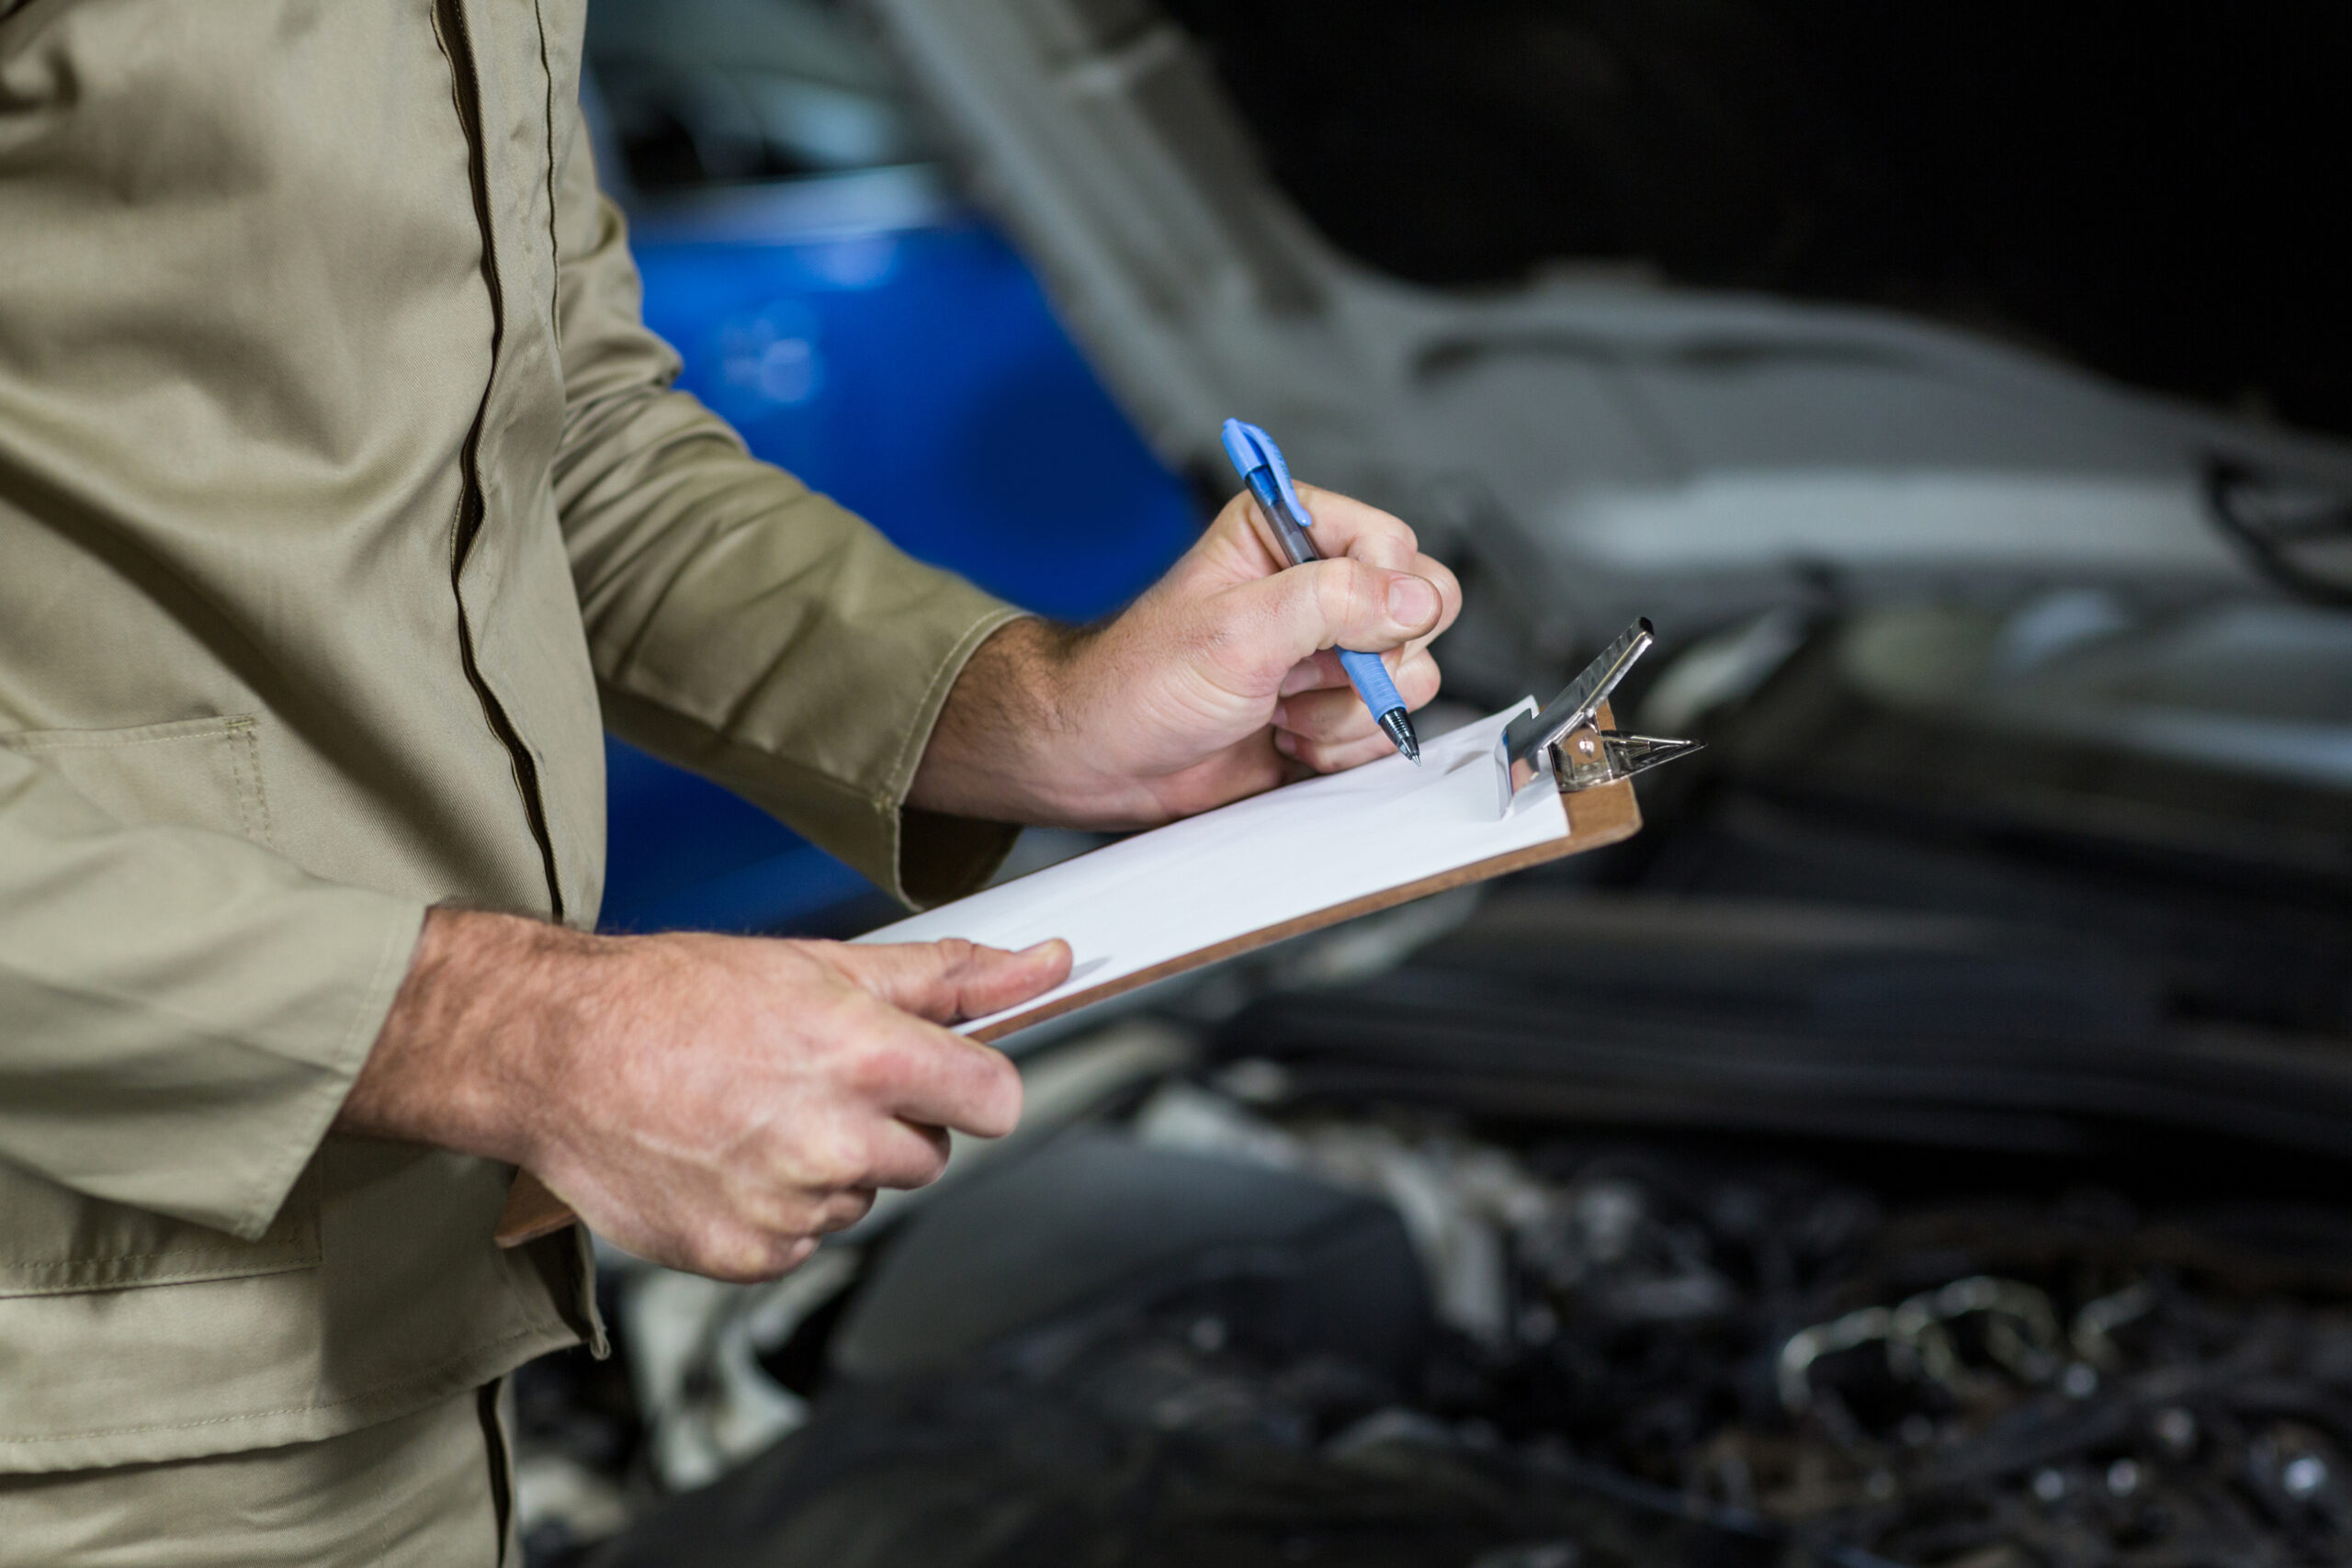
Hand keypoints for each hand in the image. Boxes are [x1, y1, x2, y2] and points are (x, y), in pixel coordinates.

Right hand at [338, 908, 1070, 1279]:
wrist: (555, 1051)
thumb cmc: (678, 996)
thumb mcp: (823, 964)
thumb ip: (948, 975)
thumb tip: (1045, 962)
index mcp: (865, 1058)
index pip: (997, 1101)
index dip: (978, 1089)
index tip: (951, 1081)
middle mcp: (833, 1140)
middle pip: (928, 1155)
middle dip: (888, 1121)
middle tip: (811, 1078)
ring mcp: (788, 1207)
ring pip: (863, 1198)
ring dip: (830, 1165)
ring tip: (755, 1111)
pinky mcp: (746, 1255)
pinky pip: (805, 1241)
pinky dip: (778, 1208)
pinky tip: (729, 1156)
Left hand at [912, 484, 1461, 826]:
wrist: (1106, 762)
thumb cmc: (1139, 682)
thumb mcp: (1236, 629)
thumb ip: (1332, 603)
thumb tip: (1415, 598)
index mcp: (1288, 536)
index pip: (1393, 545)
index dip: (1384, 591)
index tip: (1340, 628)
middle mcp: (1318, 589)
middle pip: (1421, 613)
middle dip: (1370, 661)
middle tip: (1303, 674)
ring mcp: (1330, 655)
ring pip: (1409, 680)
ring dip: (1344, 712)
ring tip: (1277, 712)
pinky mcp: (1334, 713)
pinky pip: (1385, 732)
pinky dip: (1342, 749)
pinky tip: (1287, 742)